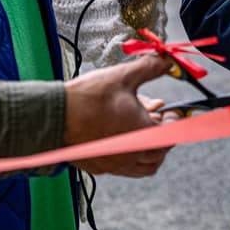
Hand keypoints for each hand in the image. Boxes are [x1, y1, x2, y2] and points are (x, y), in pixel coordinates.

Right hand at [63, 54, 174, 175]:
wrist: (53, 116)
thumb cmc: (88, 98)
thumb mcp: (123, 77)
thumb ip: (149, 68)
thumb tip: (166, 62)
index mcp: (142, 134)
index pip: (172, 135)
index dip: (176, 123)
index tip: (173, 112)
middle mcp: (131, 154)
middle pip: (160, 153)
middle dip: (164, 136)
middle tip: (160, 119)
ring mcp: (115, 164)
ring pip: (143, 166)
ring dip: (150, 151)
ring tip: (144, 131)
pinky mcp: (99, 167)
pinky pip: (124, 168)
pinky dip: (130, 155)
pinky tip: (121, 136)